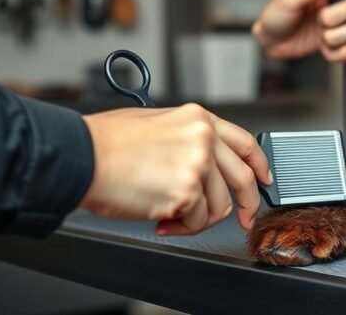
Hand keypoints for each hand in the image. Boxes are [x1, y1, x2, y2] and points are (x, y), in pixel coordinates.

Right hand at [79, 104, 272, 234]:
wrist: (81, 157)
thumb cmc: (106, 144)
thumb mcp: (157, 124)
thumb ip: (188, 139)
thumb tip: (203, 165)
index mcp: (198, 119)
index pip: (244, 143)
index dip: (260, 165)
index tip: (264, 179)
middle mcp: (204, 138)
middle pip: (243, 178)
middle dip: (248, 204)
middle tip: (244, 219)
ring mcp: (198, 164)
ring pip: (219, 206)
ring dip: (197, 218)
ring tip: (170, 215)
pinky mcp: (188, 191)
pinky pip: (197, 221)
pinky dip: (181, 227)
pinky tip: (160, 219)